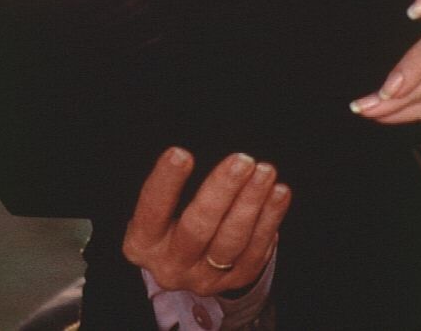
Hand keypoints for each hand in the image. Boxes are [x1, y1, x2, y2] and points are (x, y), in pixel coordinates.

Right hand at [122, 147, 290, 295]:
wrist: (187, 259)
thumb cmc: (171, 214)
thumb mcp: (161, 201)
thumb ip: (173, 180)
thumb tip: (198, 139)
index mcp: (143, 242)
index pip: (152, 211)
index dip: (166, 183)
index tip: (181, 153)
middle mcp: (170, 265)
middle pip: (197, 229)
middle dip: (222, 191)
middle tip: (242, 160)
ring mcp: (202, 278)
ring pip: (230, 243)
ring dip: (251, 204)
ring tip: (264, 172)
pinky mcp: (233, 281)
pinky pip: (255, 252)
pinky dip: (269, 220)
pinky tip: (278, 193)